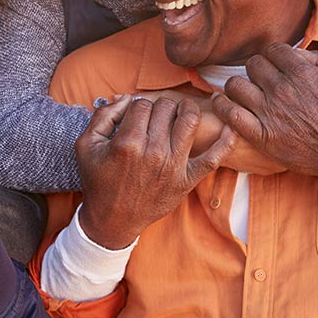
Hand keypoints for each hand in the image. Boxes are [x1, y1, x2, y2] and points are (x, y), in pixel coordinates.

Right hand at [77, 95, 236, 249]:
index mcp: (127, 143)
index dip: (137, 104)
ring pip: (189, 121)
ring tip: (181, 111)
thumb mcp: (86, 145)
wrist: (113, 219)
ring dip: (187, 109)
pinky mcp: (187, 180)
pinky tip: (231, 127)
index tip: (135, 114)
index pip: (142, 104)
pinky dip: (225, 141)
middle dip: (160, 105)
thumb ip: (103, 115)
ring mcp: (173, 166)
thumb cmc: (99, 181)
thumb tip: (126, 98)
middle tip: (155, 114)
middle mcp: (153, 152)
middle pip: (166, 108)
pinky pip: (213, 158)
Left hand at [211, 43, 317, 206]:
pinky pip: (230, 114)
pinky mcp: (262, 136)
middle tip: (264, 79)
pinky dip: (222, 105)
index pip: (272, 50)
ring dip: (239, 85)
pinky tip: (223, 101)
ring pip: (235, 85)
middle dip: (259, 68)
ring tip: (245, 91)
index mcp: (302, 73)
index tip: (278, 64)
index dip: (275, 55)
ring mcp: (270, 113)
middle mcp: (282, 89)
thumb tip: (300, 52)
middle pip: (253, 65)